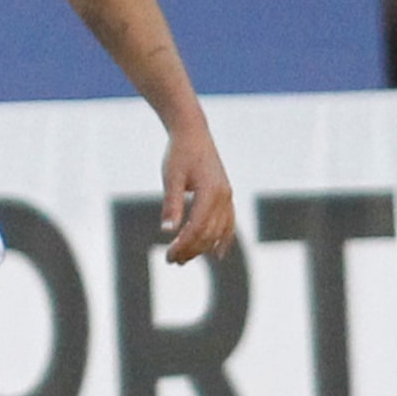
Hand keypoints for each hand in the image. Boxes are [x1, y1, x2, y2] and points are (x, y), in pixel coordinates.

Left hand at [160, 124, 235, 263]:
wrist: (193, 134)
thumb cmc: (179, 154)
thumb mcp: (171, 177)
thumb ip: (172, 204)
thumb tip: (167, 231)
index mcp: (211, 192)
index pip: (198, 228)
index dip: (184, 245)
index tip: (169, 256)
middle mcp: (224, 196)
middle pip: (209, 233)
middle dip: (191, 250)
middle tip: (171, 261)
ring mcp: (228, 196)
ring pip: (220, 231)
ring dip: (203, 247)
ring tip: (184, 259)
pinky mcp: (226, 196)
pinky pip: (229, 223)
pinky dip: (224, 239)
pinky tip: (217, 253)